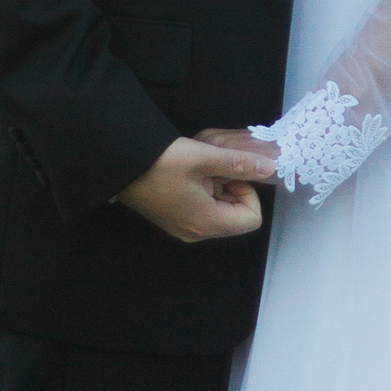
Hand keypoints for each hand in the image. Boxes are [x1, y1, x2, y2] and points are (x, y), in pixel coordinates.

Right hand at [118, 131, 277, 244]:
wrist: (120, 164)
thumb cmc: (161, 162)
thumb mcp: (204, 158)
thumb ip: (239, 164)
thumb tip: (269, 168)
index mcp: (207, 223)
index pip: (252, 219)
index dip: (248, 192)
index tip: (230, 174)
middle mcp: (197, 232)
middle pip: (236, 215)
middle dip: (231, 188)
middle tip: (212, 169)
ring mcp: (185, 228)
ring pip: (220, 210)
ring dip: (217, 187)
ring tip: (198, 169)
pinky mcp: (175, 220)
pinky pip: (203, 209)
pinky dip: (204, 190)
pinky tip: (188, 174)